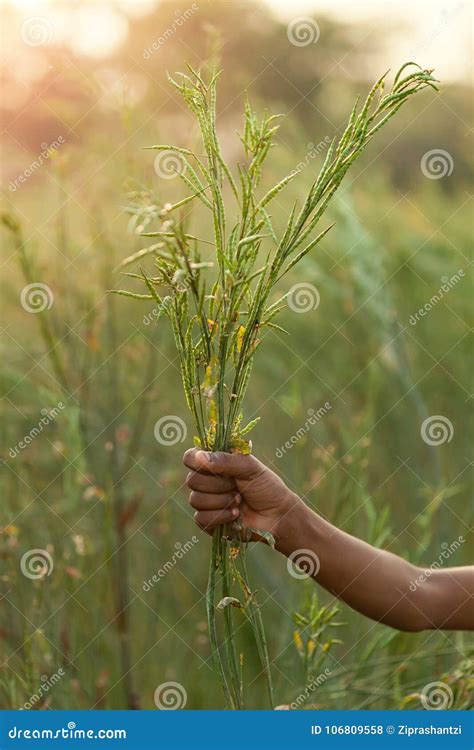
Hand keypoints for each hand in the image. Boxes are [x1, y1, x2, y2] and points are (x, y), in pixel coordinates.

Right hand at [183, 448, 300, 540]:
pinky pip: (200, 518)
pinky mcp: (209, 522)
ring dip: (221, 501)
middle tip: (236, 486)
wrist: (278, 516)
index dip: (196, 462)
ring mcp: (207, 502)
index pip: (190, 458)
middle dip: (217, 484)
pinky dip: (220, 516)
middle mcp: (208, 481)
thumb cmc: (266, 487)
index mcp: (215, 463)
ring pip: (195, 500)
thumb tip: (199, 457)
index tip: (213, 466)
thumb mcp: (250, 467)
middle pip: (192, 480)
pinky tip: (235, 514)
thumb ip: (225, 460)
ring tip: (239, 501)